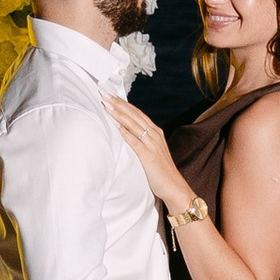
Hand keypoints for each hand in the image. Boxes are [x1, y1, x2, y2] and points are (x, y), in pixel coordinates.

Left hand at [102, 96, 192, 212]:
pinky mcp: (149, 155)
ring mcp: (152, 144)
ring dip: (119, 113)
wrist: (174, 186)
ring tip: (107, 105)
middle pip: (134, 114)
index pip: (137, 113)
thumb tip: (126, 132)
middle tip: (105, 93)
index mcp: (155, 132)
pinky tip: (117, 126)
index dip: (123, 103)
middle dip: (118, 103)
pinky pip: (136, 142)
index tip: (111, 95)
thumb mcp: (151, 151)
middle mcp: (154, 134)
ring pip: (133, 124)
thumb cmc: (160, 171)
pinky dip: (126, 133)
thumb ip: (141, 141)